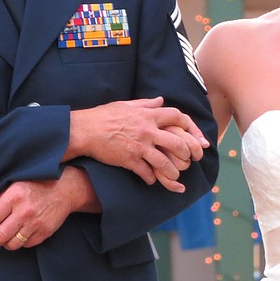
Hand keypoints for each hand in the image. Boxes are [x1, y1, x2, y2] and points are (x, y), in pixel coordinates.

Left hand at [0, 166, 91, 253]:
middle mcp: (24, 211)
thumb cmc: (35, 186)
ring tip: (2, 240)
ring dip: (4, 244)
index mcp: (14, 197)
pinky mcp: (44, 232)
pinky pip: (26, 244)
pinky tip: (19, 236)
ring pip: (12, 243)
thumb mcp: (12, 189)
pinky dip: (20, 242)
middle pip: (0, 235)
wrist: (65, 189)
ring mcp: (36, 222)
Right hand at [66, 96, 209, 192]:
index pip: (177, 117)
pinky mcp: (129, 160)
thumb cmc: (103, 116)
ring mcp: (139, 146)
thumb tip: (161, 100)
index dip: (191, 127)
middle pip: (178, 142)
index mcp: (148, 115)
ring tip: (175, 176)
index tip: (196, 137)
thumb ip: (146, 104)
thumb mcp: (126, 105)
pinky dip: (151, 178)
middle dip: (188, 153)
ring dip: (173, 172)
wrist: (83, 130)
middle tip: (190, 160)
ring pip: (165, 162)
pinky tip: (151, 180)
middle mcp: (147, 130)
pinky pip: (147, 172)